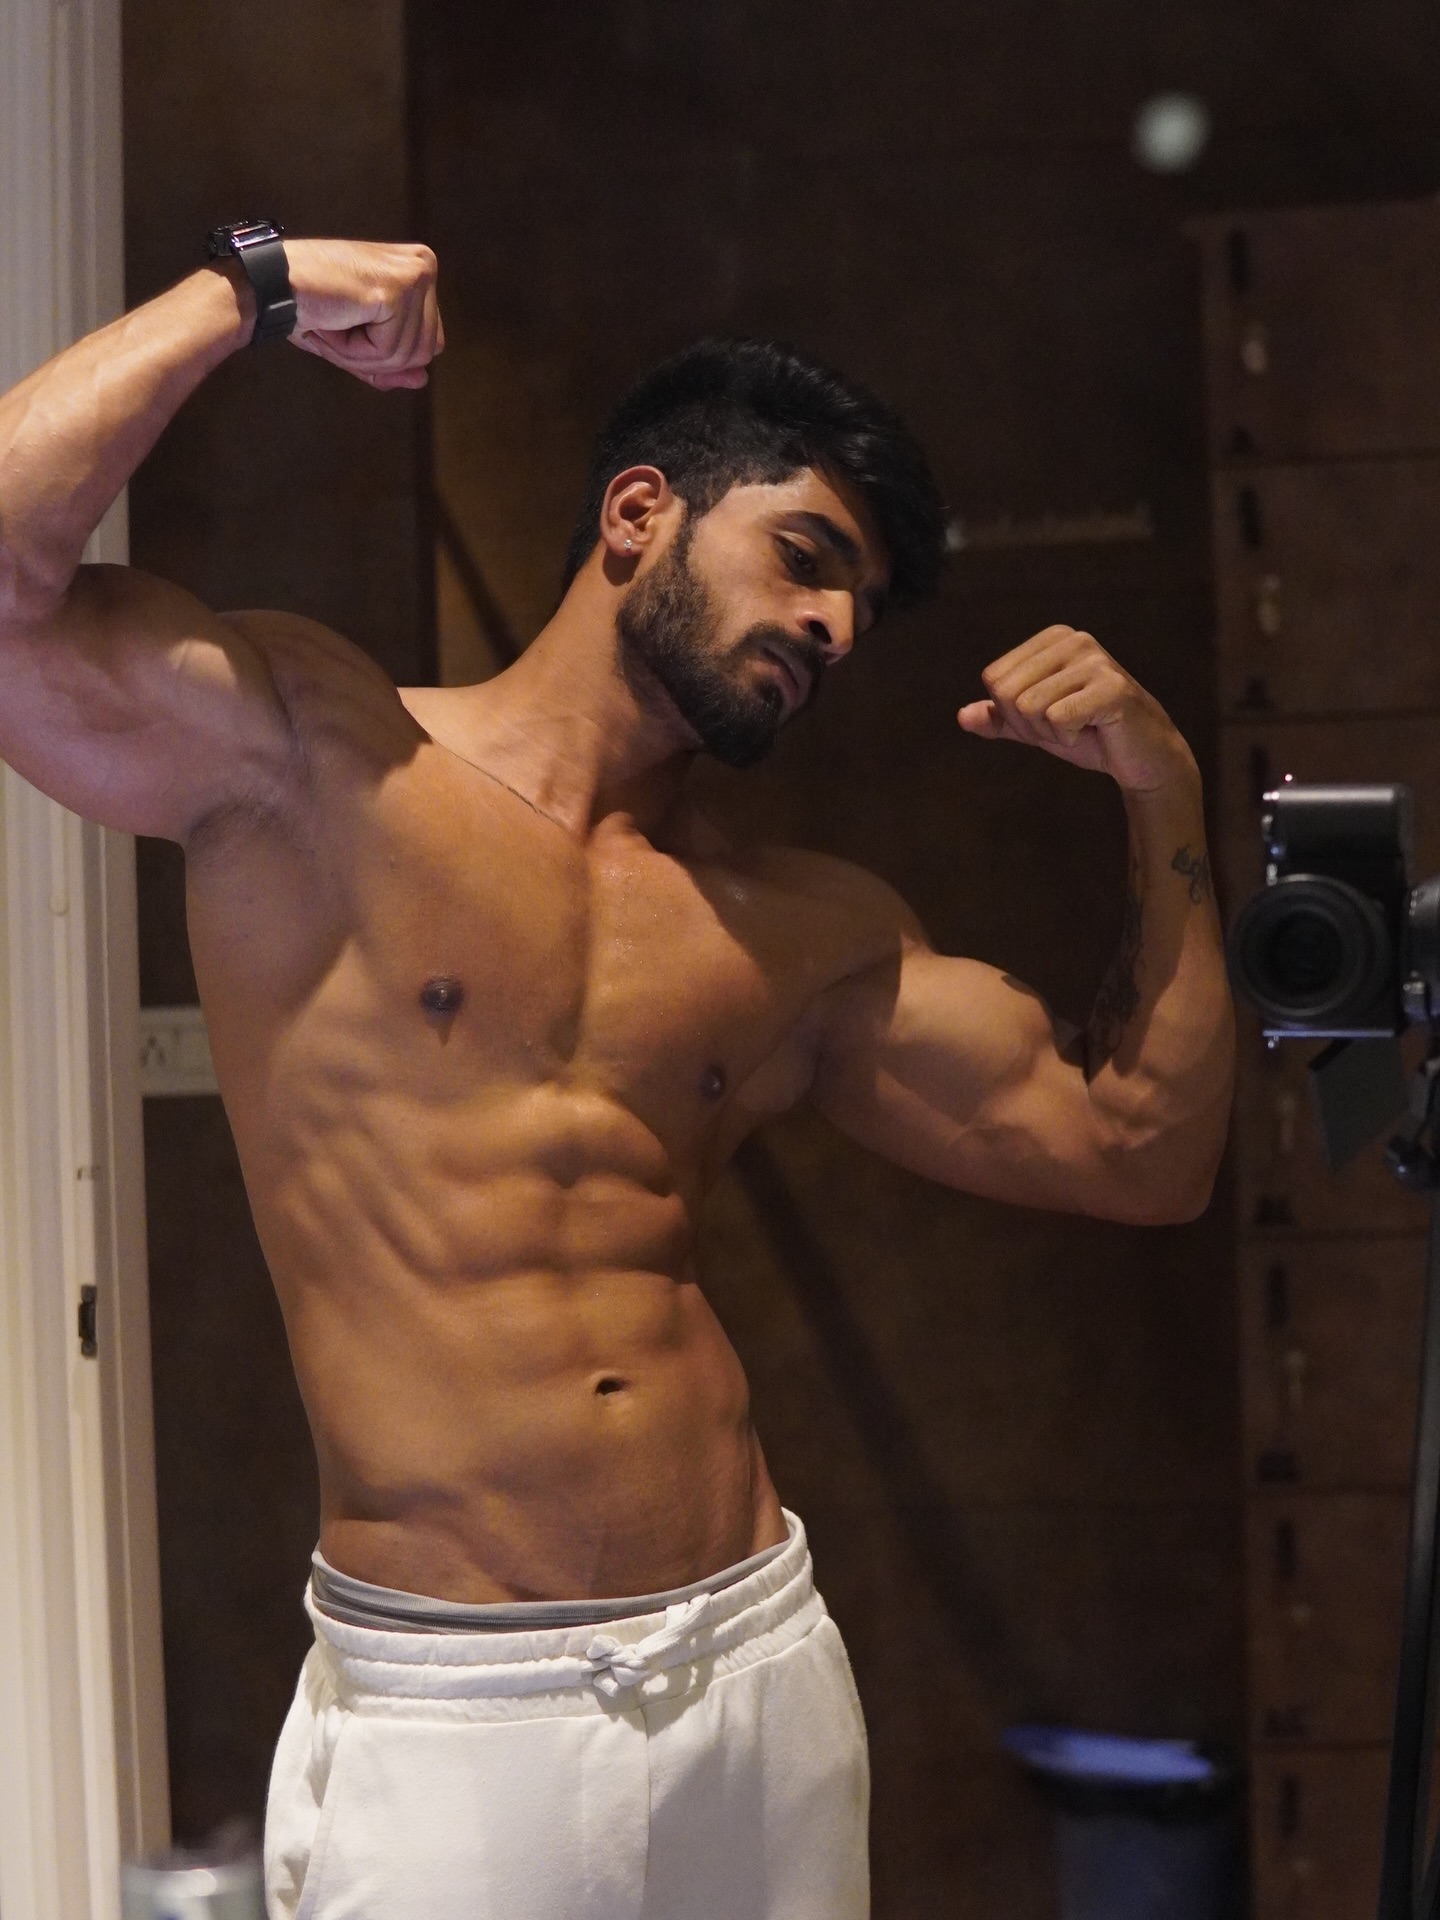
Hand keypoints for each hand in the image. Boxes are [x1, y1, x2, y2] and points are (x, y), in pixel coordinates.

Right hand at [280, 239, 443, 389]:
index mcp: (419, 269)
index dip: (388, 353)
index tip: (353, 325)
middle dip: (377, 356)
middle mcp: (424, 265)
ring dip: (363, 353)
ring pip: (408, 356)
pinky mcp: (397, 290)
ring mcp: (414, 275)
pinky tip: (336, 320)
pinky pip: (388, 351)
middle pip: (424, 352)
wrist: (274, 284)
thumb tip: (423, 380)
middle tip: (340, 324)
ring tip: (337, 320)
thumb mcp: (360, 343)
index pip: (430, 342)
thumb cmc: (312, 307)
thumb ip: (392, 363)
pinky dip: (356, 350)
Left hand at [957, 625, 1194, 795]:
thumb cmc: (1090, 736)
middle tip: (1065, 728)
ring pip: (1029, 707)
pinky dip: (1068, 739)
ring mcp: (1095, 660)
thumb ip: (1000, 719)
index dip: (1012, 713)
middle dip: (1028, 725)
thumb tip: (962, 716)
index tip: (1048, 718)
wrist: (1143, 759)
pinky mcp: (1112, 688)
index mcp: (1052, 639)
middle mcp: (1074, 640)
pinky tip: (1095, 732)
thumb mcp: (1036, 727)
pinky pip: (1057, 718)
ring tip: (1081, 729)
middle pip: (1007, 692)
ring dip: (1050, 734)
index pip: (994, 679)